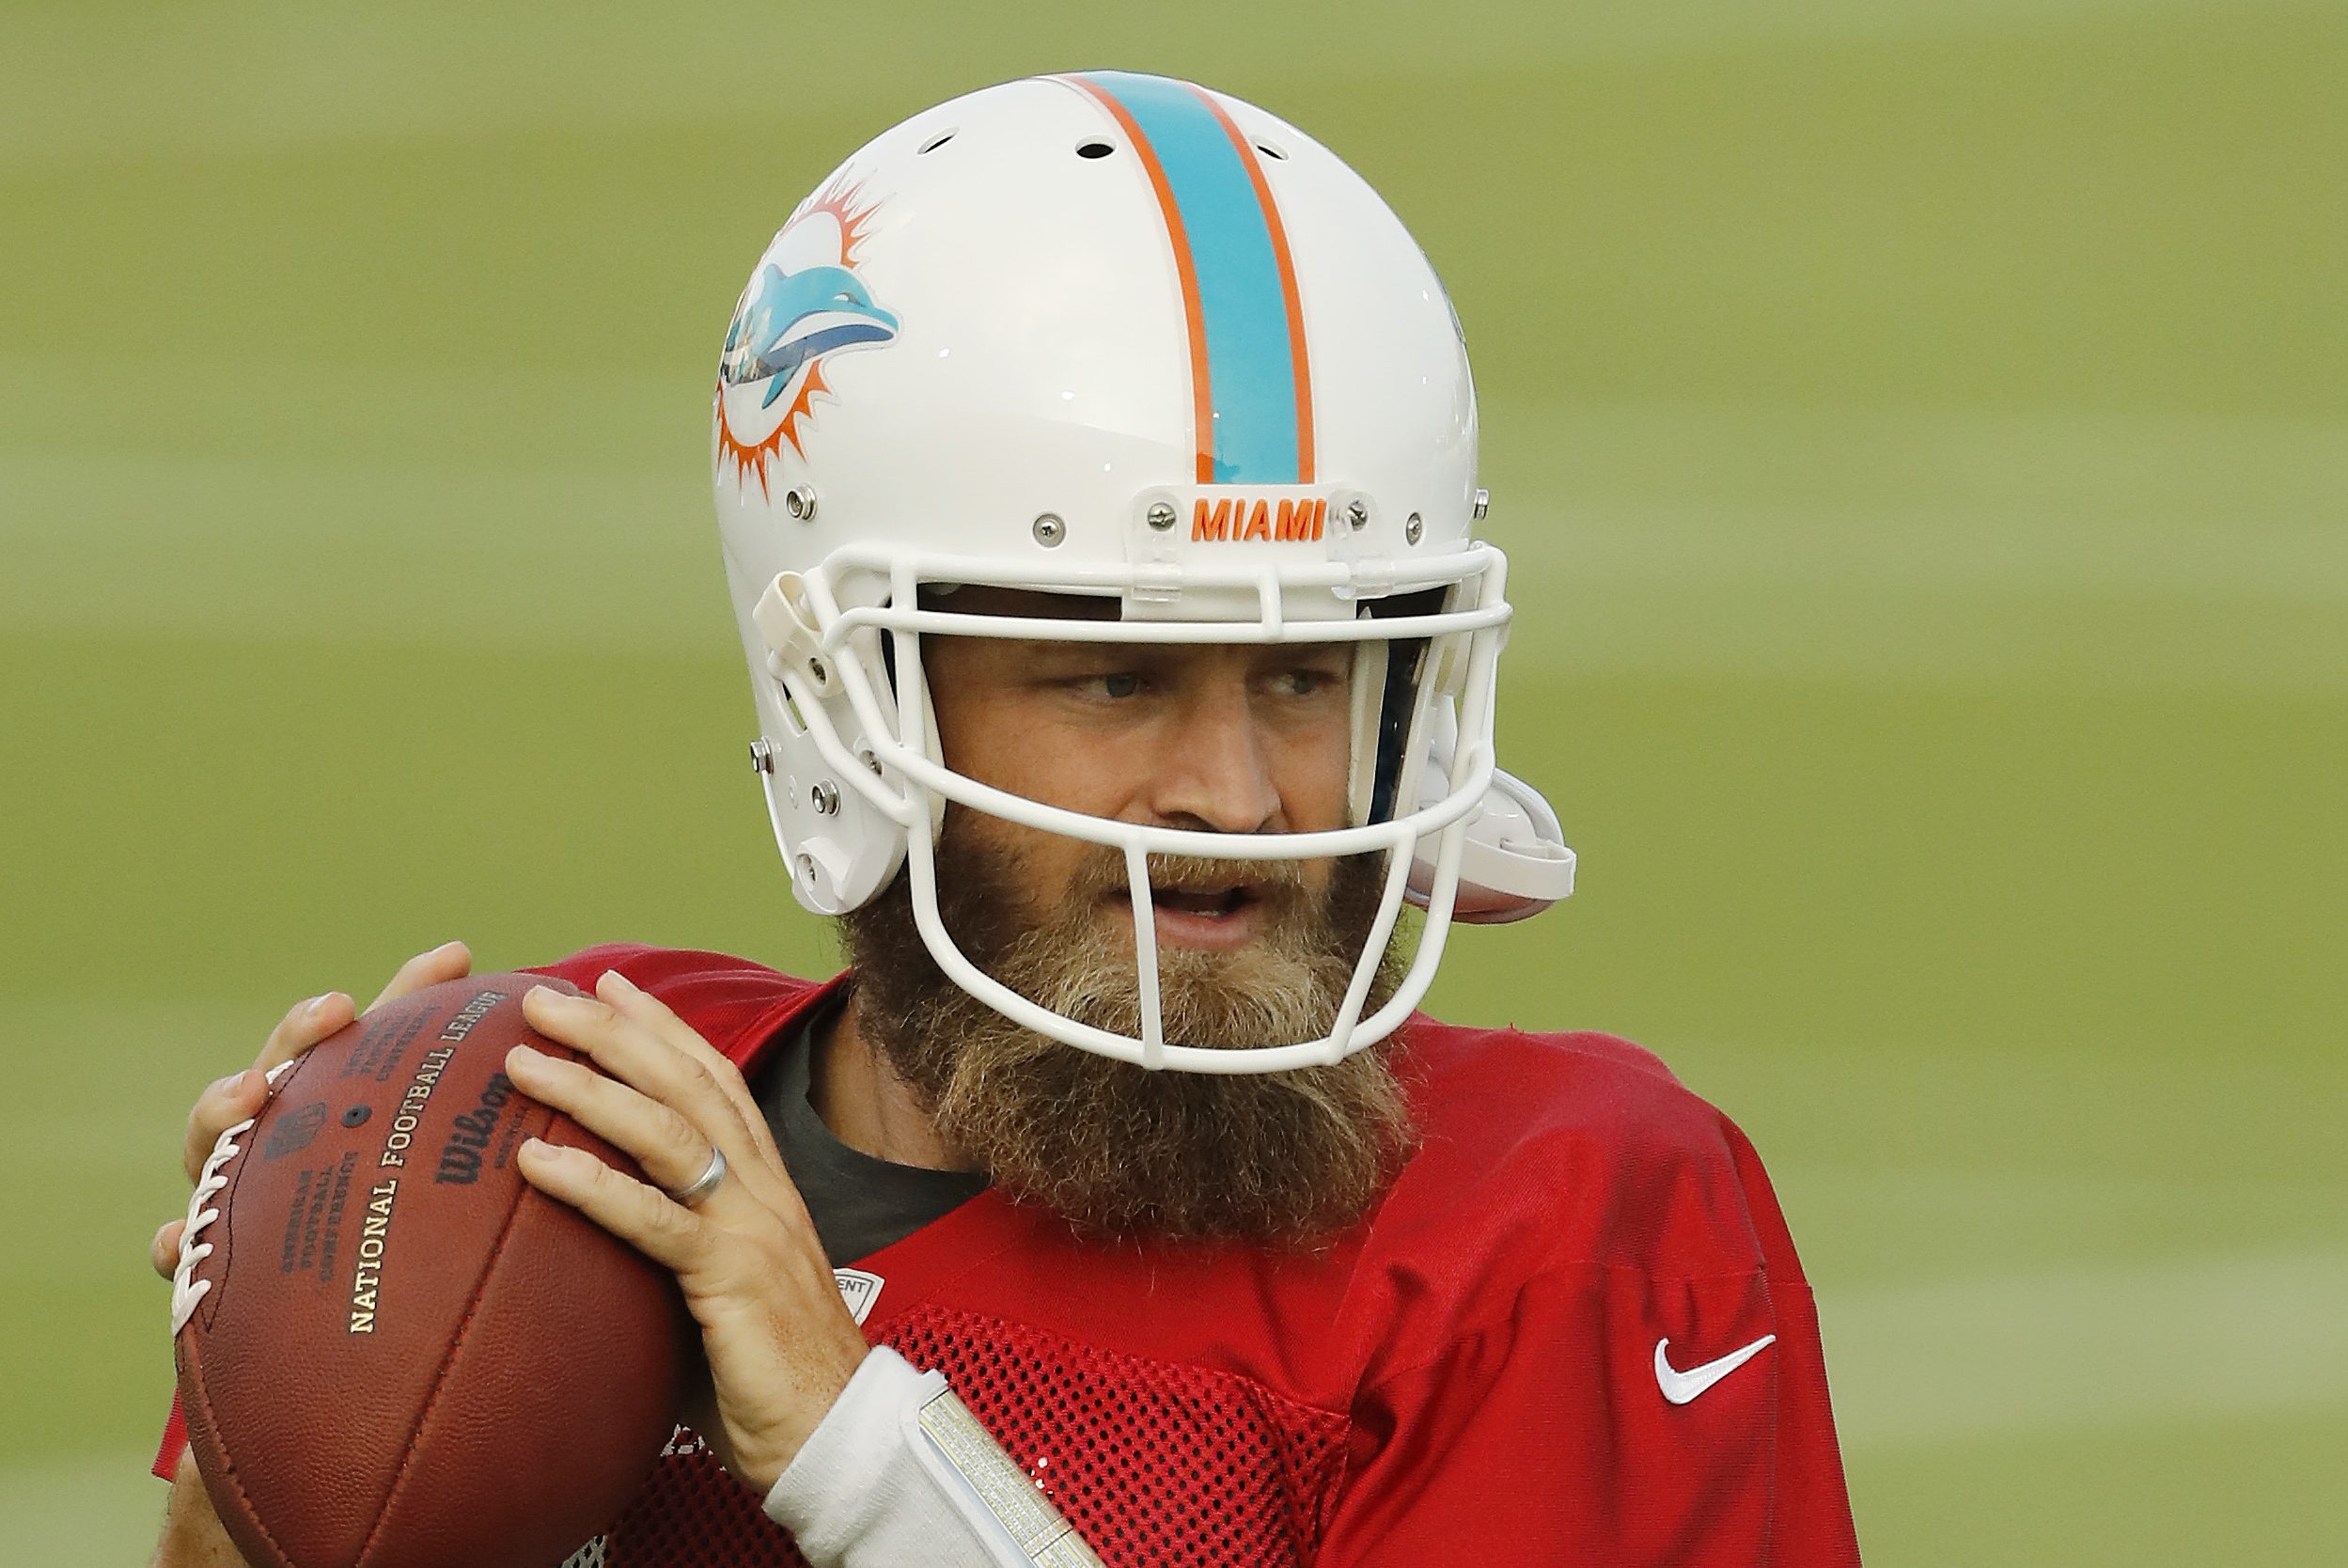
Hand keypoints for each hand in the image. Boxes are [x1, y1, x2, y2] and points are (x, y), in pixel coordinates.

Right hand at [151, 941, 474, 1567]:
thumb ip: (507, 1177)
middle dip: (303, 1031)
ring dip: (223, 1110)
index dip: (417, 997)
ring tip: (249, 1096)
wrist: (338, 1401)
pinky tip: (174, 1240)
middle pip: (292, 1071)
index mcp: (360, 1130)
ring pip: (217, 1141)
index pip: (389, 1048)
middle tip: (336, 1007)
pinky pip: (182, 1251)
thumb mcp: (459, 1232)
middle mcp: (295, 1152)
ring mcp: (242, 1202)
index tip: (460, 952)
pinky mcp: (207, 1267)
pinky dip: (173, 1240)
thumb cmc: (410, 1299)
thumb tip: (618, 1131)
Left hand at [507, 970, 868, 1494]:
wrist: (838, 1431)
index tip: (612, 988)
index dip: (664, 1029)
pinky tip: (536, 1162)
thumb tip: (602, 1255)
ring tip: (524, 1060)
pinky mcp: (732, 1275)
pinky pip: (655, 1219)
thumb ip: (678, 1256)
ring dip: (591, 1087)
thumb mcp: (725, 1294)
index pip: (716, 1081)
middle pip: (688, 1084)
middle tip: (546, 997)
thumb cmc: (774, 1375)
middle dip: (615, 1032)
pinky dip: (592, 1184)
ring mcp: (752, 1226)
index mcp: (766, 1187)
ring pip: (670, 1131)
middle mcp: (763, 1190)